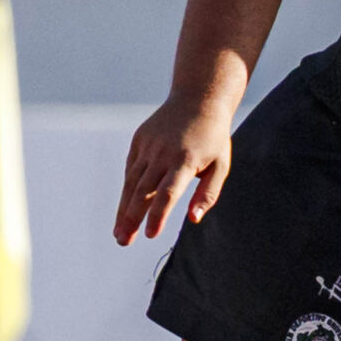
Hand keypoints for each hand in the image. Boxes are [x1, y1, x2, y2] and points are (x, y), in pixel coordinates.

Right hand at [115, 96, 233, 243]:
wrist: (197, 98)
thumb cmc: (213, 138)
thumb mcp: (221, 165)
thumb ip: (208, 193)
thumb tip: (193, 219)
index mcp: (185, 160)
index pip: (168, 193)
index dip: (158, 215)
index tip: (150, 235)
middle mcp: (162, 153)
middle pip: (143, 191)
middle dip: (131, 218)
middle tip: (123, 241)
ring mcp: (148, 145)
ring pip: (132, 182)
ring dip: (124, 209)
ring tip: (120, 233)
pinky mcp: (139, 140)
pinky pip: (131, 170)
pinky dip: (128, 190)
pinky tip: (125, 209)